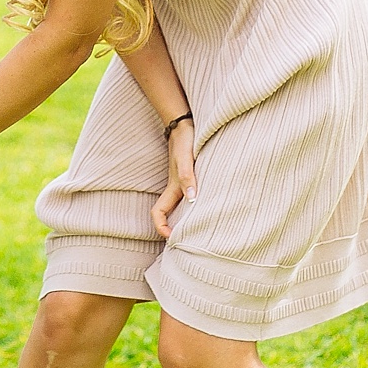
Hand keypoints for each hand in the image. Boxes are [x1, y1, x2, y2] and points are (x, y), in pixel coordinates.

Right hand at [151, 116, 196, 238]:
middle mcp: (176, 188)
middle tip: (188, 242)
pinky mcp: (191, 177)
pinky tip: (209, 208)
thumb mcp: (186, 158)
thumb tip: (192, 199)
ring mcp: (183, 183)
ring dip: (185, 219)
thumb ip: (187, 177)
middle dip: (174, 230)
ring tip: (200, 231)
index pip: (158, 213)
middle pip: (170, 214)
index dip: (161, 227)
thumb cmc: (185, 140)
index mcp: (172, 187)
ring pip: (180, 207)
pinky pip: (190, 197)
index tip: (171, 238)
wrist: (185, 124)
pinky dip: (196, 207)